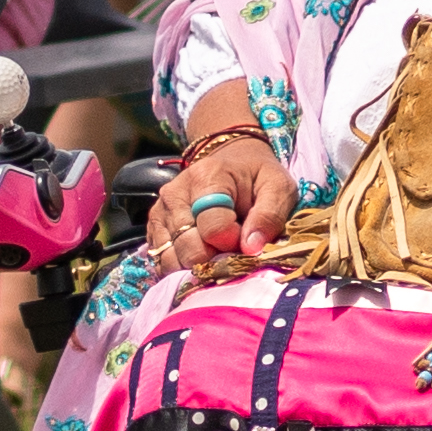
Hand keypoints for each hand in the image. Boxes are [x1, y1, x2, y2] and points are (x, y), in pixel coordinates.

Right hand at [151, 124, 297, 269]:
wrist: (231, 162)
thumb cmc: (256, 178)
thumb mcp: (277, 187)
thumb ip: (270, 216)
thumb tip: (251, 248)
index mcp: (207, 178)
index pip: (212, 227)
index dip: (232, 243)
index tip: (244, 238)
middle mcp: (175, 194)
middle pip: (188, 248)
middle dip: (213, 260)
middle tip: (230, 251)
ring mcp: (161, 211)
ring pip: (170, 259)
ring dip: (195, 267)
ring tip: (215, 255)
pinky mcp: (154, 227)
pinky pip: (160, 261)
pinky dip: (179, 268)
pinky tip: (199, 259)